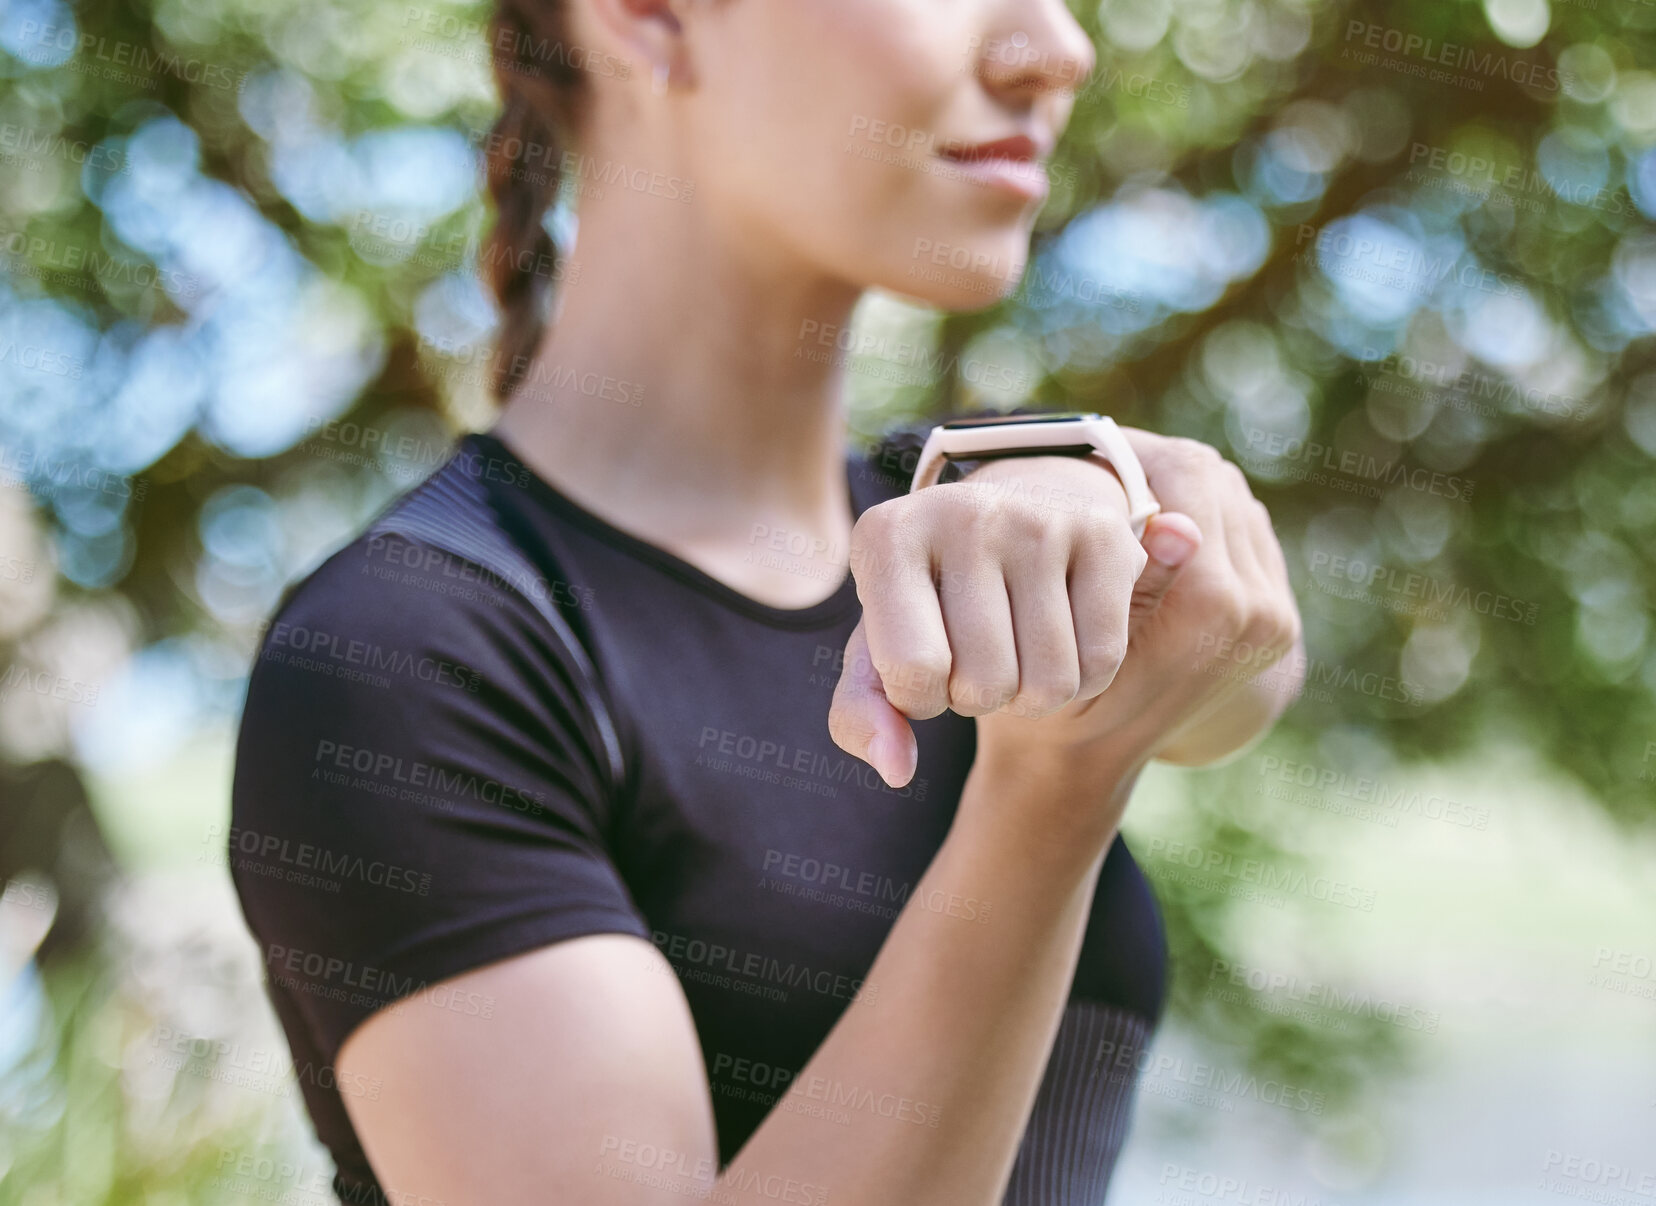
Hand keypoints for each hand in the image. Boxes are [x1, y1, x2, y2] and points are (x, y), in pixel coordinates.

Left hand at [826, 452, 1183, 789]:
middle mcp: (962, 513)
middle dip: (978, 697)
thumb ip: (862, 714)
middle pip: (984, 684)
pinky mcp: (1103, 533)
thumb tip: (898, 770)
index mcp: (887, 537)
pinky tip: (1059, 641)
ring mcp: (1038, 518)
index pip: (911, 670)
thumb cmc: (929, 604)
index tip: (923, 665)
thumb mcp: (877, 650)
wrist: (1006, 524)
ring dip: (1031, 696)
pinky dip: (1082, 679)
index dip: (920, 698)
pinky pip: (1101, 661)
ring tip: (1014, 649)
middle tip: (976, 655)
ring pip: (1049, 683)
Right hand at [972, 432, 1302, 776]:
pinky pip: (1244, 527)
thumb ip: (1125, 577)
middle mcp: (1262, 611)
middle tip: (1099, 460)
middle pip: (1217, 481)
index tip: (1087, 444)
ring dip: (1181, 486)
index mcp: (1215, 610)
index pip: (1190, 476)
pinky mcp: (1279, 615)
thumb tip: (1180, 525)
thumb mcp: (1069, 636)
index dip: (1135, 449)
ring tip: (1119, 491)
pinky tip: (1148, 527)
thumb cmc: (1053, 698)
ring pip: (1234, 497)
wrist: (1088, 764)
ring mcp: (1278, 614)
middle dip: (1158, 463)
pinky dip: (1201, 514)